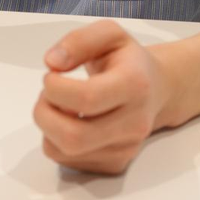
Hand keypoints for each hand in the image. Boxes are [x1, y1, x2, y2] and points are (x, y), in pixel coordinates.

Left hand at [32, 19, 175, 174]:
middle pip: (74, 136)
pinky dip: (55, 141)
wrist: (156, 89)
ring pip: (65, 151)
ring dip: (47, 127)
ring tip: (58, 106)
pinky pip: (67, 161)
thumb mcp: (109, 34)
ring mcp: (126, 148)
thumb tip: (52, 62)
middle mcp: (134, 123)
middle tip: (47, 95)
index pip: (87, 98)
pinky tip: (69, 121)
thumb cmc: (127, 60)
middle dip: (44, 113)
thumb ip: (78, 40)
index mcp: (134, 84)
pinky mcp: (115, 164)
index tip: (50, 75)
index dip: (55, 88)